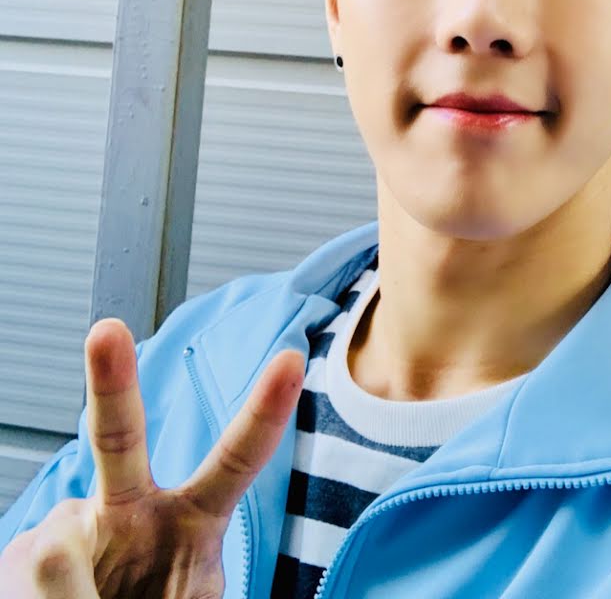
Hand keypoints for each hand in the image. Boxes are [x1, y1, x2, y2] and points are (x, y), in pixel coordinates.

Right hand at [0, 317, 303, 597]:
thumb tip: (54, 546)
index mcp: (194, 522)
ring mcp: (77, 527)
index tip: (291, 359)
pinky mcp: (26, 551)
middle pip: (118, 436)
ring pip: (54, 548)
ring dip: (64, 597)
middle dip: (111, 382)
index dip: (264, 413)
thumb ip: (145, 583)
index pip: (235, 462)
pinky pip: (26, 575)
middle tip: (106, 331)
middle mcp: (135, 510)